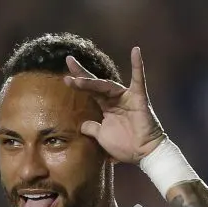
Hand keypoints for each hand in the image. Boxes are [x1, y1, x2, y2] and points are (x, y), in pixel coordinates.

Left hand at [64, 47, 166, 163]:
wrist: (142, 154)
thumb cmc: (124, 146)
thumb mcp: (101, 137)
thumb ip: (91, 128)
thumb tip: (81, 125)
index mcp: (107, 106)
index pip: (90, 91)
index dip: (78, 84)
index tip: (65, 78)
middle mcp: (115, 99)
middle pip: (96, 83)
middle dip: (81, 74)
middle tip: (68, 61)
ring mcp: (127, 97)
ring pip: (107, 86)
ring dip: (92, 82)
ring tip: (78, 79)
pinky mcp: (139, 99)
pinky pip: (139, 80)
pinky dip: (138, 65)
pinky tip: (136, 51)